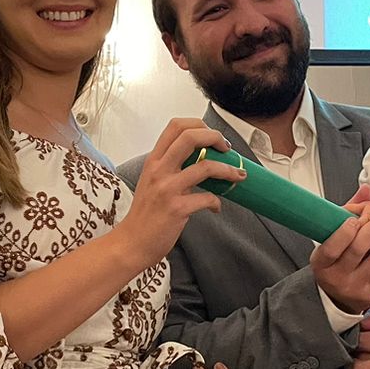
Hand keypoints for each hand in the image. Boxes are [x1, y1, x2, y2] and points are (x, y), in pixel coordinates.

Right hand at [115, 118, 243, 267]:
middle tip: (227, 148)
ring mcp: (167, 189)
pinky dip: (217, 202)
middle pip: (190, 137)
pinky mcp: (177, 208)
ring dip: (228, 170)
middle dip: (215, 137)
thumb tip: (201, 160)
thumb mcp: (152, 182)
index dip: (199, 125)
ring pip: (206, 166)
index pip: (175, 126)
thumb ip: (171, 168)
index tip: (212, 136)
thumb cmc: (145, 214)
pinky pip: (207, 198)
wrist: (131, 243)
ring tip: (238, 175)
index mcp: (154, 161)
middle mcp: (159, 170)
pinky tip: (215, 207)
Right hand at [310, 209, 369, 314]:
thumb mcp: (331, 241)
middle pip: (357, 251)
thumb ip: (347, 212)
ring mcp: (354, 287)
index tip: (355, 220)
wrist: (339, 296)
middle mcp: (336, 278)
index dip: (344, 233)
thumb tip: (365, 190)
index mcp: (321, 264)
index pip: (331, 248)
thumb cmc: (335, 262)